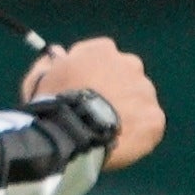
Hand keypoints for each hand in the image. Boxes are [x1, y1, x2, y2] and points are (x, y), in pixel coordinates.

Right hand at [26, 38, 163, 168]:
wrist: (72, 132)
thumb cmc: (52, 104)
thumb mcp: (39, 78)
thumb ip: (49, 63)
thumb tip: (57, 52)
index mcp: (103, 50)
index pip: (103, 56)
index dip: (93, 74)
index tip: (85, 89)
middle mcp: (130, 64)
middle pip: (126, 76)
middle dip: (116, 91)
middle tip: (99, 112)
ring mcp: (146, 91)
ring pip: (140, 101)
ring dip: (129, 113)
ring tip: (108, 131)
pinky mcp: (155, 118)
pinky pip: (149, 126)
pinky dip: (139, 134)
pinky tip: (121, 144)